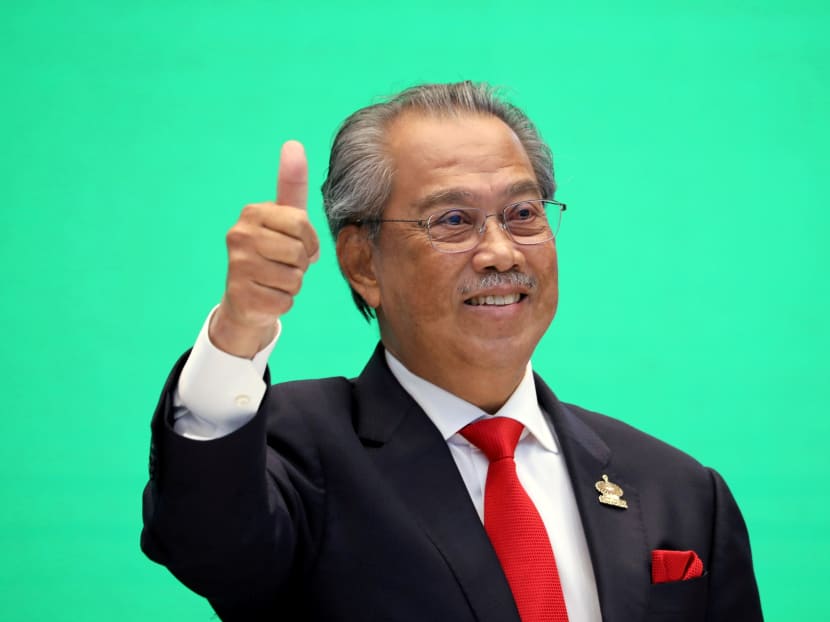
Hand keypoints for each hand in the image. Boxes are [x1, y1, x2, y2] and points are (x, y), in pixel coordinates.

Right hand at [209, 140, 319, 357]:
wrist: (246, 300)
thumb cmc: (272, 253)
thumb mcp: (285, 218)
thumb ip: (291, 185)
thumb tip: (293, 143)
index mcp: (252, 213)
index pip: (301, 223)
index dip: (308, 240)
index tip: (297, 244)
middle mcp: (239, 236)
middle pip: (298, 252)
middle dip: (301, 264)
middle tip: (284, 264)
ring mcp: (237, 267)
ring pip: (294, 279)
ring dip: (292, 284)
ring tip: (275, 280)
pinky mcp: (241, 296)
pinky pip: (285, 301)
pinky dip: (283, 302)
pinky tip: (267, 296)